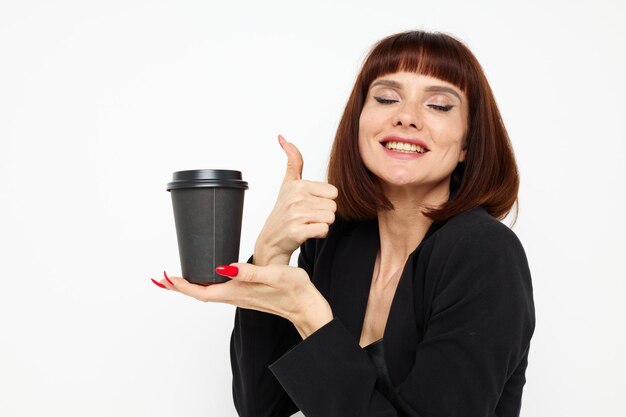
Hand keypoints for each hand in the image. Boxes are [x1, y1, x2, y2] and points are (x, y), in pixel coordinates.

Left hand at [152, 265, 332, 338]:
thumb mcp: (274, 276)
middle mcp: (237, 296)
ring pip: (210, 292)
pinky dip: (208, 284)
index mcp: (238, 292)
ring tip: (178, 277)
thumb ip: (249, 273)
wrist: (309, 308)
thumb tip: (224, 268)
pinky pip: (221, 291)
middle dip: (180, 286)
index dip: (181, 286)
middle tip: (161, 278)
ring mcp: (243, 297)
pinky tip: (211, 276)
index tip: (164, 278)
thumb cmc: (295, 292)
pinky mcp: (250, 294)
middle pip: (201, 293)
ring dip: (193, 286)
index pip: (201, 291)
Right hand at [254, 135, 338, 265]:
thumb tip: (283, 138)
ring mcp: (296, 215)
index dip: (324, 200)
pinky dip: (318, 234)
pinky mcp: (297, 231)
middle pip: (333, 206)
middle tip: (307, 216)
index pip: (333, 192)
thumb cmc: (284, 211)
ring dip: (321, 224)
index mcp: (298, 185)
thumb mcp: (288, 184)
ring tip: (306, 223)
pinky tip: (306, 232)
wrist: (272, 239)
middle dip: (323, 213)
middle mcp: (296, 198)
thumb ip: (293, 161)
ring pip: (330, 218)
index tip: (309, 204)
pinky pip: (324, 230)